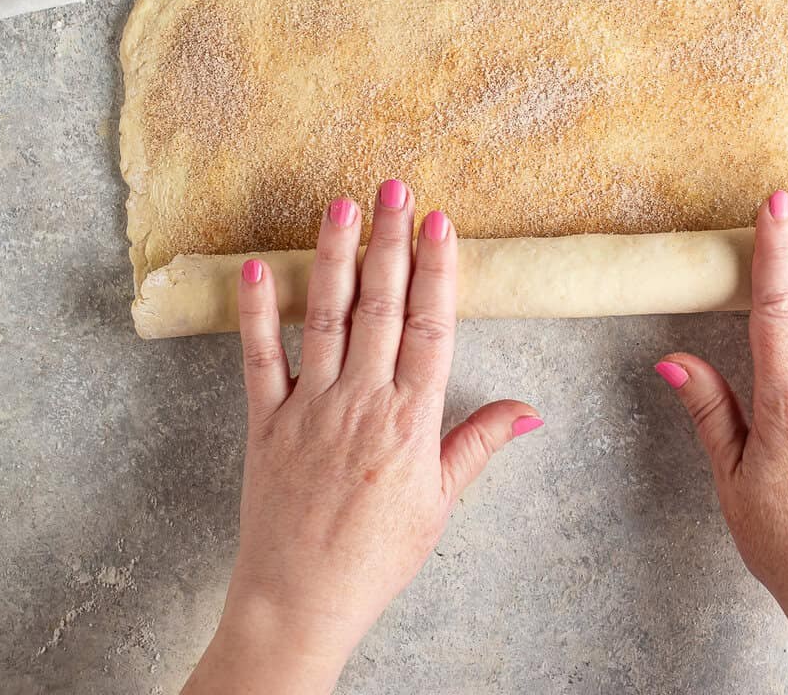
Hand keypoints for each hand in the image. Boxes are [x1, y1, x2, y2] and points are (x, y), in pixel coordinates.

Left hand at [184, 179, 541, 694]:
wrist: (301, 602)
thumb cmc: (376, 557)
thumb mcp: (440, 503)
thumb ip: (478, 445)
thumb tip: (529, 411)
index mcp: (411, 422)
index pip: (429, 328)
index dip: (436, 270)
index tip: (440, 222)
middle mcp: (362, 404)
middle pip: (379, 308)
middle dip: (389, 241)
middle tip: (394, 186)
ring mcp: (310, 410)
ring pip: (325, 318)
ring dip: (333, 258)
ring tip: (340, 205)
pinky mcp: (265, 424)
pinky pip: (260, 359)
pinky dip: (257, 312)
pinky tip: (258, 268)